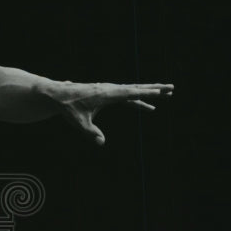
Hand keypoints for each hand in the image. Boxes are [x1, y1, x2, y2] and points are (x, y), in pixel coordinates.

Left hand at [52, 81, 173, 145]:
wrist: (58, 95)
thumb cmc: (69, 108)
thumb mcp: (79, 122)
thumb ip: (91, 133)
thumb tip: (101, 143)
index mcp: (107, 94)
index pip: (130, 93)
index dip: (146, 93)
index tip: (160, 91)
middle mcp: (110, 89)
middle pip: (136, 88)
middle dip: (155, 89)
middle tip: (172, 88)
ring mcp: (109, 90)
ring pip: (133, 91)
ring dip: (149, 92)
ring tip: (165, 94)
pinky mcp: (106, 93)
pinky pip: (126, 96)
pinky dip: (137, 99)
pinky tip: (146, 105)